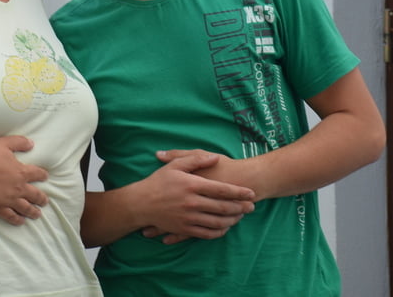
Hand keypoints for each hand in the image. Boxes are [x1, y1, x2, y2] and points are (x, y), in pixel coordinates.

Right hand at [0, 136, 49, 225]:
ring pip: (26, 208)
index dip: (43, 175)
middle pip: (35, 195)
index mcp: (21, 171)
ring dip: (33, 212)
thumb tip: (31, 144)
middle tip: (45, 202)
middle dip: (42, 199)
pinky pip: (11, 216)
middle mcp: (19, 187)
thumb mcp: (5, 143)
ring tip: (37, 214)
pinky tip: (21, 221)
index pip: (38, 174)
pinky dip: (18, 220)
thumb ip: (20, 142)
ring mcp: (9, 199)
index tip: (45, 177)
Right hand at [135, 151, 253, 243]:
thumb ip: (196, 159)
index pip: (222, 189)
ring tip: (241, 217)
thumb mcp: (175, 165)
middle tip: (252, 207)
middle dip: (241, 207)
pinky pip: (207, 234)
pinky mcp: (184, 229)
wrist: (140, 203)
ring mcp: (188, 218)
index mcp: (192, 185)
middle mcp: (192, 203)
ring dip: (233, 220)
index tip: (251, 193)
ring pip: (218, 222)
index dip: (239, 192)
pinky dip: (219, 232)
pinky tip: (225, 227)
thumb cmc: (158, 182)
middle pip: (224, 207)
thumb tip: (215, 158)